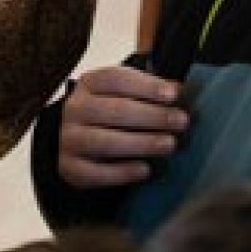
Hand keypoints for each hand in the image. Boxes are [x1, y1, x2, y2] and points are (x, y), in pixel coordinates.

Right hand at [55, 64, 188, 187]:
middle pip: (112, 109)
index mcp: (90, 84)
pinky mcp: (70, 167)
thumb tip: (181, 88)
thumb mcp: (130, 93)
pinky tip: (145, 170)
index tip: (173, 95)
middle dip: (151, 116)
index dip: (145, 86)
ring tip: (169, 145)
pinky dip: (121, 172)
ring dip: (140, 143)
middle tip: (181, 122)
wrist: (86, 145)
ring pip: (103, 141)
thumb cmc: (118, 115)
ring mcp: (69, 138)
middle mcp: (75, 109)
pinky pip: (94, 172)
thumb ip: (153, 88)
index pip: (115, 78)